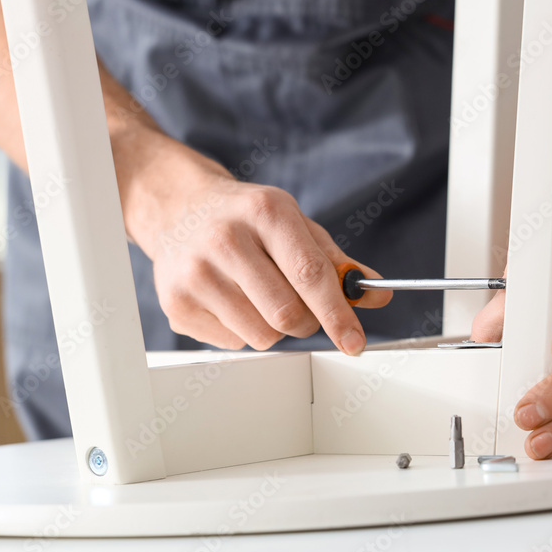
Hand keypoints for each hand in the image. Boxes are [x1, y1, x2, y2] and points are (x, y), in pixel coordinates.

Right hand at [129, 153, 391, 353]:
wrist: (180, 208)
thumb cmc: (247, 219)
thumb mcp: (296, 224)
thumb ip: (337, 261)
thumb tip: (376, 294)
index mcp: (265, 212)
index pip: (309, 275)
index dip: (337, 314)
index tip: (355, 342)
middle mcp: (225, 239)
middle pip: (285, 313)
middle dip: (307, 322)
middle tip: (303, 308)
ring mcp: (195, 273)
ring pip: (261, 335)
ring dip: (274, 328)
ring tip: (260, 296)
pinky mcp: (175, 303)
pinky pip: (232, 343)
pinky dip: (244, 331)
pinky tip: (231, 299)